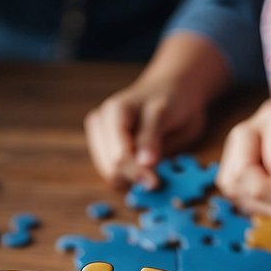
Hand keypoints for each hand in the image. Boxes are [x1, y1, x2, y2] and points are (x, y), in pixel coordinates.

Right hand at [85, 33, 226, 189]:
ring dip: (130, 178)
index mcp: (114, 112)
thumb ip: (152, 138)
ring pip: (109, 173)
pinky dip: (128, 175)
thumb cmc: (172, 100)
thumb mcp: (167, 115)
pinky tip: (143, 167)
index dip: (138, 173)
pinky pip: (112, 172)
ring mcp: (99, 135)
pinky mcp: (103, 146)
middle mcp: (100, 123)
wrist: (171, 88)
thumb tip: (145, 163)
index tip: (156, 183)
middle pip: (110, 168)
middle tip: (157, 180)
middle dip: (133, 177)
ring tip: (152, 170)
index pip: (119, 156)